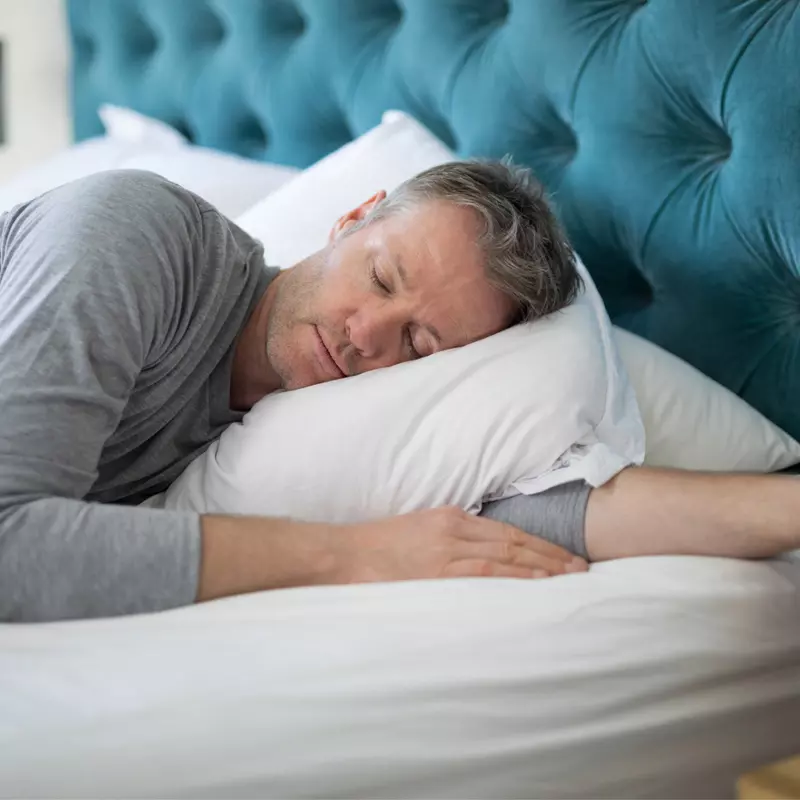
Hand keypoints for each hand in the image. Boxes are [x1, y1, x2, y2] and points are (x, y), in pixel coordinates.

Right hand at [336, 506, 587, 584]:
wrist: (344, 554)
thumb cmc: (377, 547)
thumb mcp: (418, 531)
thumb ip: (449, 539)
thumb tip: (478, 553)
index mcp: (451, 517)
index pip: (507, 530)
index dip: (539, 543)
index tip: (564, 555)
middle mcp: (455, 529)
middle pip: (515, 540)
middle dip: (552, 555)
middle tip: (582, 568)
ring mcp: (448, 550)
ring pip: (508, 555)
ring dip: (543, 567)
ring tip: (571, 578)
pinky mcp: (438, 571)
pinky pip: (486, 572)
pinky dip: (516, 576)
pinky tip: (538, 583)